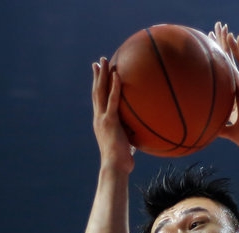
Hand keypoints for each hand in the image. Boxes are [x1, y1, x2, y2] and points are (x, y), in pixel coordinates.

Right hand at [91, 58, 134, 172]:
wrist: (115, 166)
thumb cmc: (122, 161)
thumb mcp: (126, 143)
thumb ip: (130, 133)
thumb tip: (142, 129)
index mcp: (100, 123)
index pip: (98, 101)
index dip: (97, 88)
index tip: (98, 76)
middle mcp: (98, 118)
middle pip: (96, 93)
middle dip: (97, 76)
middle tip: (98, 62)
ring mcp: (102, 119)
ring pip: (100, 92)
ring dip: (102, 75)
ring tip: (104, 61)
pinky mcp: (110, 121)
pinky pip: (112, 100)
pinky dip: (114, 86)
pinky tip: (117, 74)